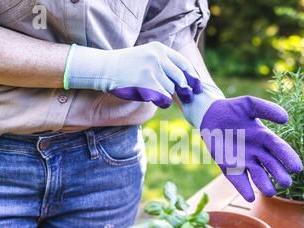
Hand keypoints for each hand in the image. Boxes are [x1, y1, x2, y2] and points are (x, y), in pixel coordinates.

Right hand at [64, 42, 201, 107]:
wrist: (105, 69)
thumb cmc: (127, 65)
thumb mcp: (146, 55)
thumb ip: (164, 62)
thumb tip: (186, 78)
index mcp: (159, 49)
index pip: (183, 63)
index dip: (193, 76)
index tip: (198, 86)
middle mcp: (157, 58)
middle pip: (180, 78)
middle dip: (185, 90)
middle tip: (188, 97)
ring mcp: (151, 71)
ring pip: (171, 90)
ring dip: (167, 95)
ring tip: (156, 93)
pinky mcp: (146, 84)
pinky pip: (163, 98)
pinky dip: (162, 102)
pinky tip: (156, 100)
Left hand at [183, 84, 302, 201]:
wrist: (210, 115)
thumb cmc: (233, 109)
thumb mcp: (249, 104)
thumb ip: (266, 109)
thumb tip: (286, 118)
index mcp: (265, 137)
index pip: (279, 149)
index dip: (288, 158)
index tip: (297, 167)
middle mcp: (257, 152)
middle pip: (270, 165)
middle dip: (278, 173)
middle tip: (286, 182)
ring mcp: (243, 161)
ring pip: (257, 175)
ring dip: (263, 184)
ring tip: (269, 192)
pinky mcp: (229, 167)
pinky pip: (238, 179)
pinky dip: (244, 188)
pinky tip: (249, 196)